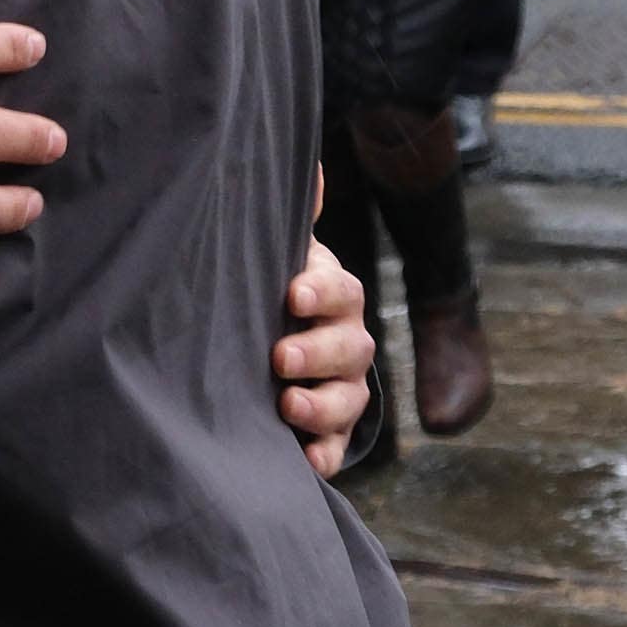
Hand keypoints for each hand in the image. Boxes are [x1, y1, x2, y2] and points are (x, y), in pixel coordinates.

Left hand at [276, 208, 374, 476]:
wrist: (282, 354)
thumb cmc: (277, 296)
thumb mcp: (281, 257)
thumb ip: (291, 221)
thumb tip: (312, 165)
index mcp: (333, 296)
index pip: (339, 289)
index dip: (320, 291)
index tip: (292, 294)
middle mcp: (347, 342)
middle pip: (349, 347)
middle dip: (316, 352)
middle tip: (279, 357)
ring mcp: (343, 389)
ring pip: (348, 399)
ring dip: (320, 404)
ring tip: (287, 405)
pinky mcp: (332, 432)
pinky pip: (337, 447)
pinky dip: (324, 455)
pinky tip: (306, 462)